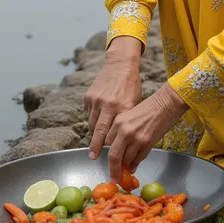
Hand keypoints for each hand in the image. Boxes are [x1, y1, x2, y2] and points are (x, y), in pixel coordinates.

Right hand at [85, 36, 141, 160]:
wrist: (120, 65)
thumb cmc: (131, 85)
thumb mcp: (135, 102)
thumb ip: (127, 119)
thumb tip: (123, 138)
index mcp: (122, 107)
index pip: (112, 132)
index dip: (108, 146)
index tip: (107, 156)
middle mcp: (107, 104)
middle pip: (98, 132)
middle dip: (95, 147)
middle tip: (92, 157)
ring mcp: (96, 100)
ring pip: (91, 123)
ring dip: (94, 132)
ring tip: (97, 139)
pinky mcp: (88, 96)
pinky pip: (88, 113)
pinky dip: (93, 118)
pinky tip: (99, 117)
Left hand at [105, 84, 188, 181]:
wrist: (167, 103)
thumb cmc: (149, 108)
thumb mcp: (129, 116)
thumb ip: (121, 131)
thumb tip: (118, 149)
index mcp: (118, 121)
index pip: (106, 143)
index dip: (107, 154)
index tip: (108, 160)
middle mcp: (124, 130)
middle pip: (113, 156)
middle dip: (113, 169)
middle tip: (114, 178)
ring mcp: (136, 138)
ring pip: (126, 160)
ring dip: (126, 167)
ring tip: (127, 170)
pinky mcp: (147, 143)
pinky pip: (138, 159)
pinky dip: (135, 164)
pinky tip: (134, 166)